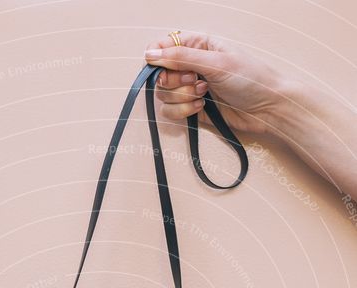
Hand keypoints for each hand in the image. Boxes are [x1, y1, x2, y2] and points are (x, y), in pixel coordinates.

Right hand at [145, 32, 285, 135]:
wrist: (268, 108)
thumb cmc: (250, 78)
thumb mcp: (216, 62)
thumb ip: (181, 57)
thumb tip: (149, 54)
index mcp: (196, 45)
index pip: (161, 47)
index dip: (157, 59)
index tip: (166, 68)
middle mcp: (190, 66)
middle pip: (160, 74)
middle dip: (175, 82)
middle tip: (196, 80)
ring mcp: (189, 88)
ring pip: (164, 95)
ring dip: (181, 98)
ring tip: (204, 94)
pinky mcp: (191, 109)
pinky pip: (171, 112)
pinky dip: (183, 112)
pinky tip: (203, 107)